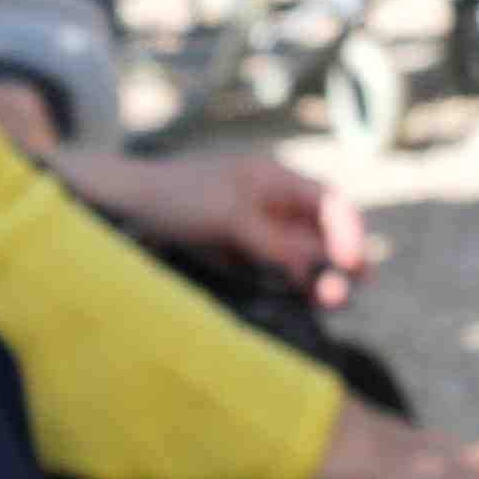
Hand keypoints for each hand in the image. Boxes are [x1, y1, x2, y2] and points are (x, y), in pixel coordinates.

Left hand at [82, 145, 371, 304]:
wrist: (126, 204)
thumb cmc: (178, 197)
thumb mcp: (231, 216)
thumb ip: (274, 241)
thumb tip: (309, 266)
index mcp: (274, 179)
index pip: (328, 201)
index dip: (349, 229)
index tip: (353, 261)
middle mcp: (271, 202)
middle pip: (320, 230)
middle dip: (340, 257)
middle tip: (352, 287)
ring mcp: (254, 228)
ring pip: (299, 253)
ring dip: (318, 274)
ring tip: (329, 299)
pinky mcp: (237, 251)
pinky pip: (274, 268)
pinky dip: (290, 282)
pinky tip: (300, 297)